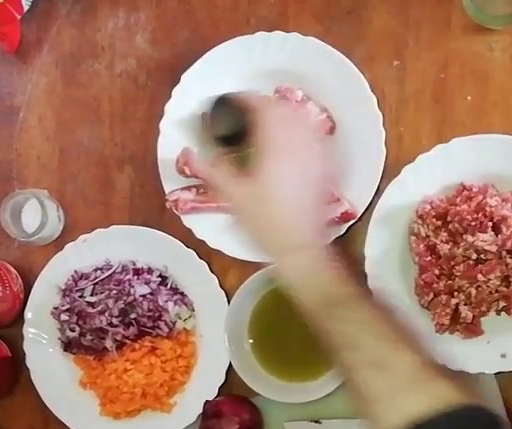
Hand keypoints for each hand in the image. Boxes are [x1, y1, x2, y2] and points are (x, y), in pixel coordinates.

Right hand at [199, 94, 333, 260]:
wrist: (299, 245)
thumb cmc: (265, 222)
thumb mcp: (232, 196)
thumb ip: (210, 170)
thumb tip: (187, 152)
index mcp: (274, 145)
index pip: (261, 107)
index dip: (246, 99)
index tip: (232, 102)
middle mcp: (298, 143)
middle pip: (283, 108)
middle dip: (264, 104)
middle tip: (248, 111)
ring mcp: (314, 153)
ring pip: (301, 119)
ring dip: (284, 114)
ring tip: (268, 121)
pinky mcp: (324, 166)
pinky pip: (314, 136)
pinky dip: (300, 130)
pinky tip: (292, 140)